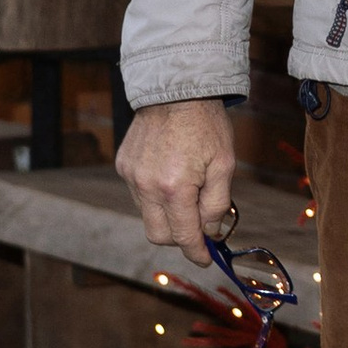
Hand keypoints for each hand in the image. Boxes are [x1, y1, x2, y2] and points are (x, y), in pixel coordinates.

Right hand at [117, 97, 239, 258]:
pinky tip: (171, 172)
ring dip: (167, 213)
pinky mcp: (123, 165)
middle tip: (199, 227)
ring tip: (187, 189)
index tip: (206, 258)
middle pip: (159, 235)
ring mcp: (131, 176)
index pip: (183, 236)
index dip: (196, 252)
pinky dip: (155, 194)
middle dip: (179, 237)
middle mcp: (146, 186)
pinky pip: (139, 193)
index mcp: (174, 189)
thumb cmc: (206, 124)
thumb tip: (211, 233)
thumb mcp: (224, 165)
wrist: (177, 88)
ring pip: (147, 214)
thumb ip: (216, 205)